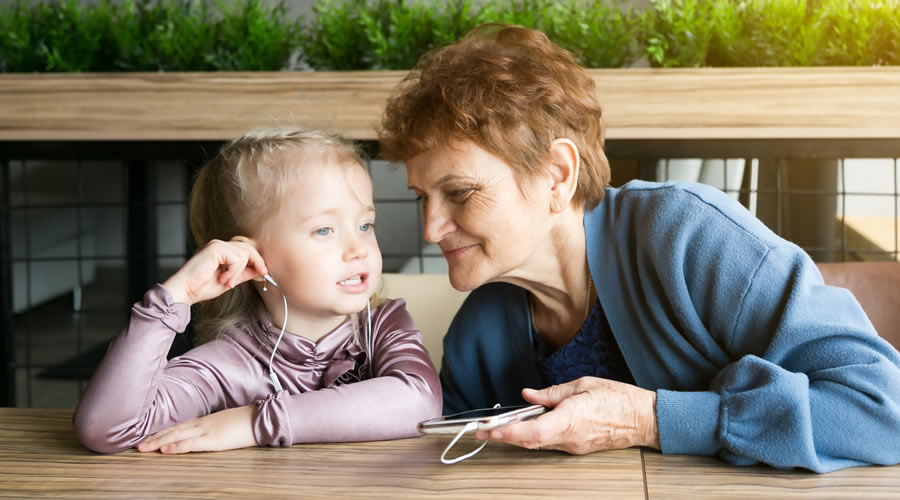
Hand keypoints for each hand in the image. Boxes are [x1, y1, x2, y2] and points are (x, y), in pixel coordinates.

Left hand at [137, 405, 257, 453]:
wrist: (260, 419)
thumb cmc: (246, 422)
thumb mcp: (226, 423)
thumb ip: (213, 427)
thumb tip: (206, 433)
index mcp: (205, 420)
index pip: (179, 426)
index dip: (163, 431)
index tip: (150, 437)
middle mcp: (202, 424)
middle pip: (173, 430)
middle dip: (155, 438)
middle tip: (138, 445)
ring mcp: (206, 431)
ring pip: (177, 435)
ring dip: (159, 442)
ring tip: (144, 448)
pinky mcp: (213, 439)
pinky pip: (191, 443)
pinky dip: (176, 446)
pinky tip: (165, 450)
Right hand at [162, 237, 267, 305]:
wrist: (185, 290)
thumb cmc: (202, 287)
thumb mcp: (230, 280)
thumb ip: (244, 274)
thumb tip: (260, 271)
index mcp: (222, 251)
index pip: (245, 249)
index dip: (257, 259)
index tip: (264, 272)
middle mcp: (220, 244)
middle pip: (248, 247)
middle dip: (258, 261)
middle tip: (262, 274)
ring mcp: (217, 245)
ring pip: (244, 254)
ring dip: (239, 272)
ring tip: (228, 282)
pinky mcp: (215, 248)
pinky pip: (237, 259)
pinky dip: (233, 272)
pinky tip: (223, 279)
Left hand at [474, 376, 659, 453]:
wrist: (645, 419)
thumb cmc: (619, 399)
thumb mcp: (582, 385)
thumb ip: (551, 393)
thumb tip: (528, 395)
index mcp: (570, 419)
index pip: (531, 431)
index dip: (506, 432)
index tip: (488, 430)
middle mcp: (569, 437)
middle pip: (529, 442)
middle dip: (504, 436)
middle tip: (483, 430)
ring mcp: (574, 446)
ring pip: (538, 444)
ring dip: (518, 436)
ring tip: (500, 427)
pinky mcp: (578, 448)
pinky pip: (551, 443)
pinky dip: (535, 436)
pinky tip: (527, 427)